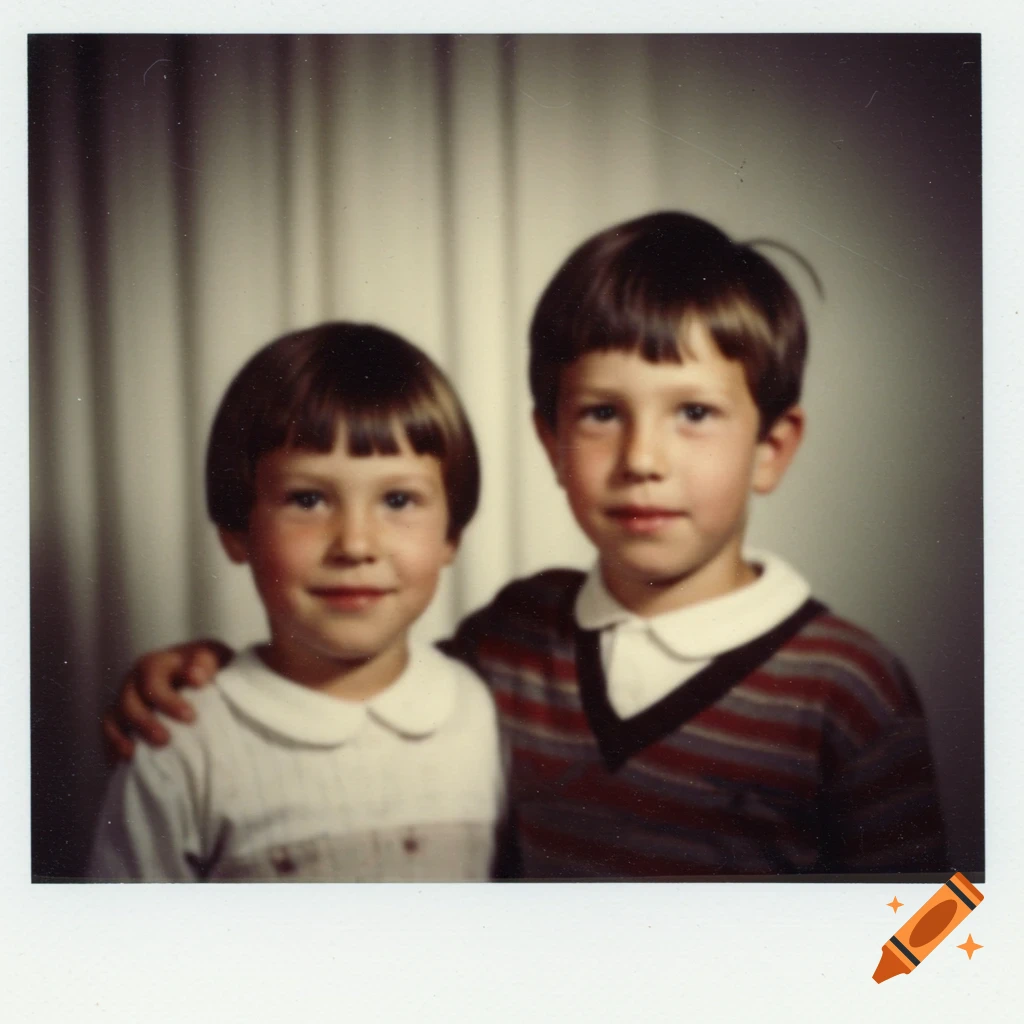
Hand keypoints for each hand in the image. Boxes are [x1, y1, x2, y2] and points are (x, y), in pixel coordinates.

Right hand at [102, 639, 234, 759]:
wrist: (193, 670)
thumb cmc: (203, 666)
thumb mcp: (209, 658)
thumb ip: (204, 664)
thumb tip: (197, 677)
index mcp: (155, 664)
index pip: (153, 680)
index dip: (167, 700)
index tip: (190, 718)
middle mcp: (134, 681)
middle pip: (129, 702)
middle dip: (146, 723)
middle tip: (166, 740)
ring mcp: (124, 700)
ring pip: (114, 718)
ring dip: (124, 738)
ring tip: (138, 755)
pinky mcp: (118, 719)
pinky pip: (109, 734)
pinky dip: (113, 747)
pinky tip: (122, 763)